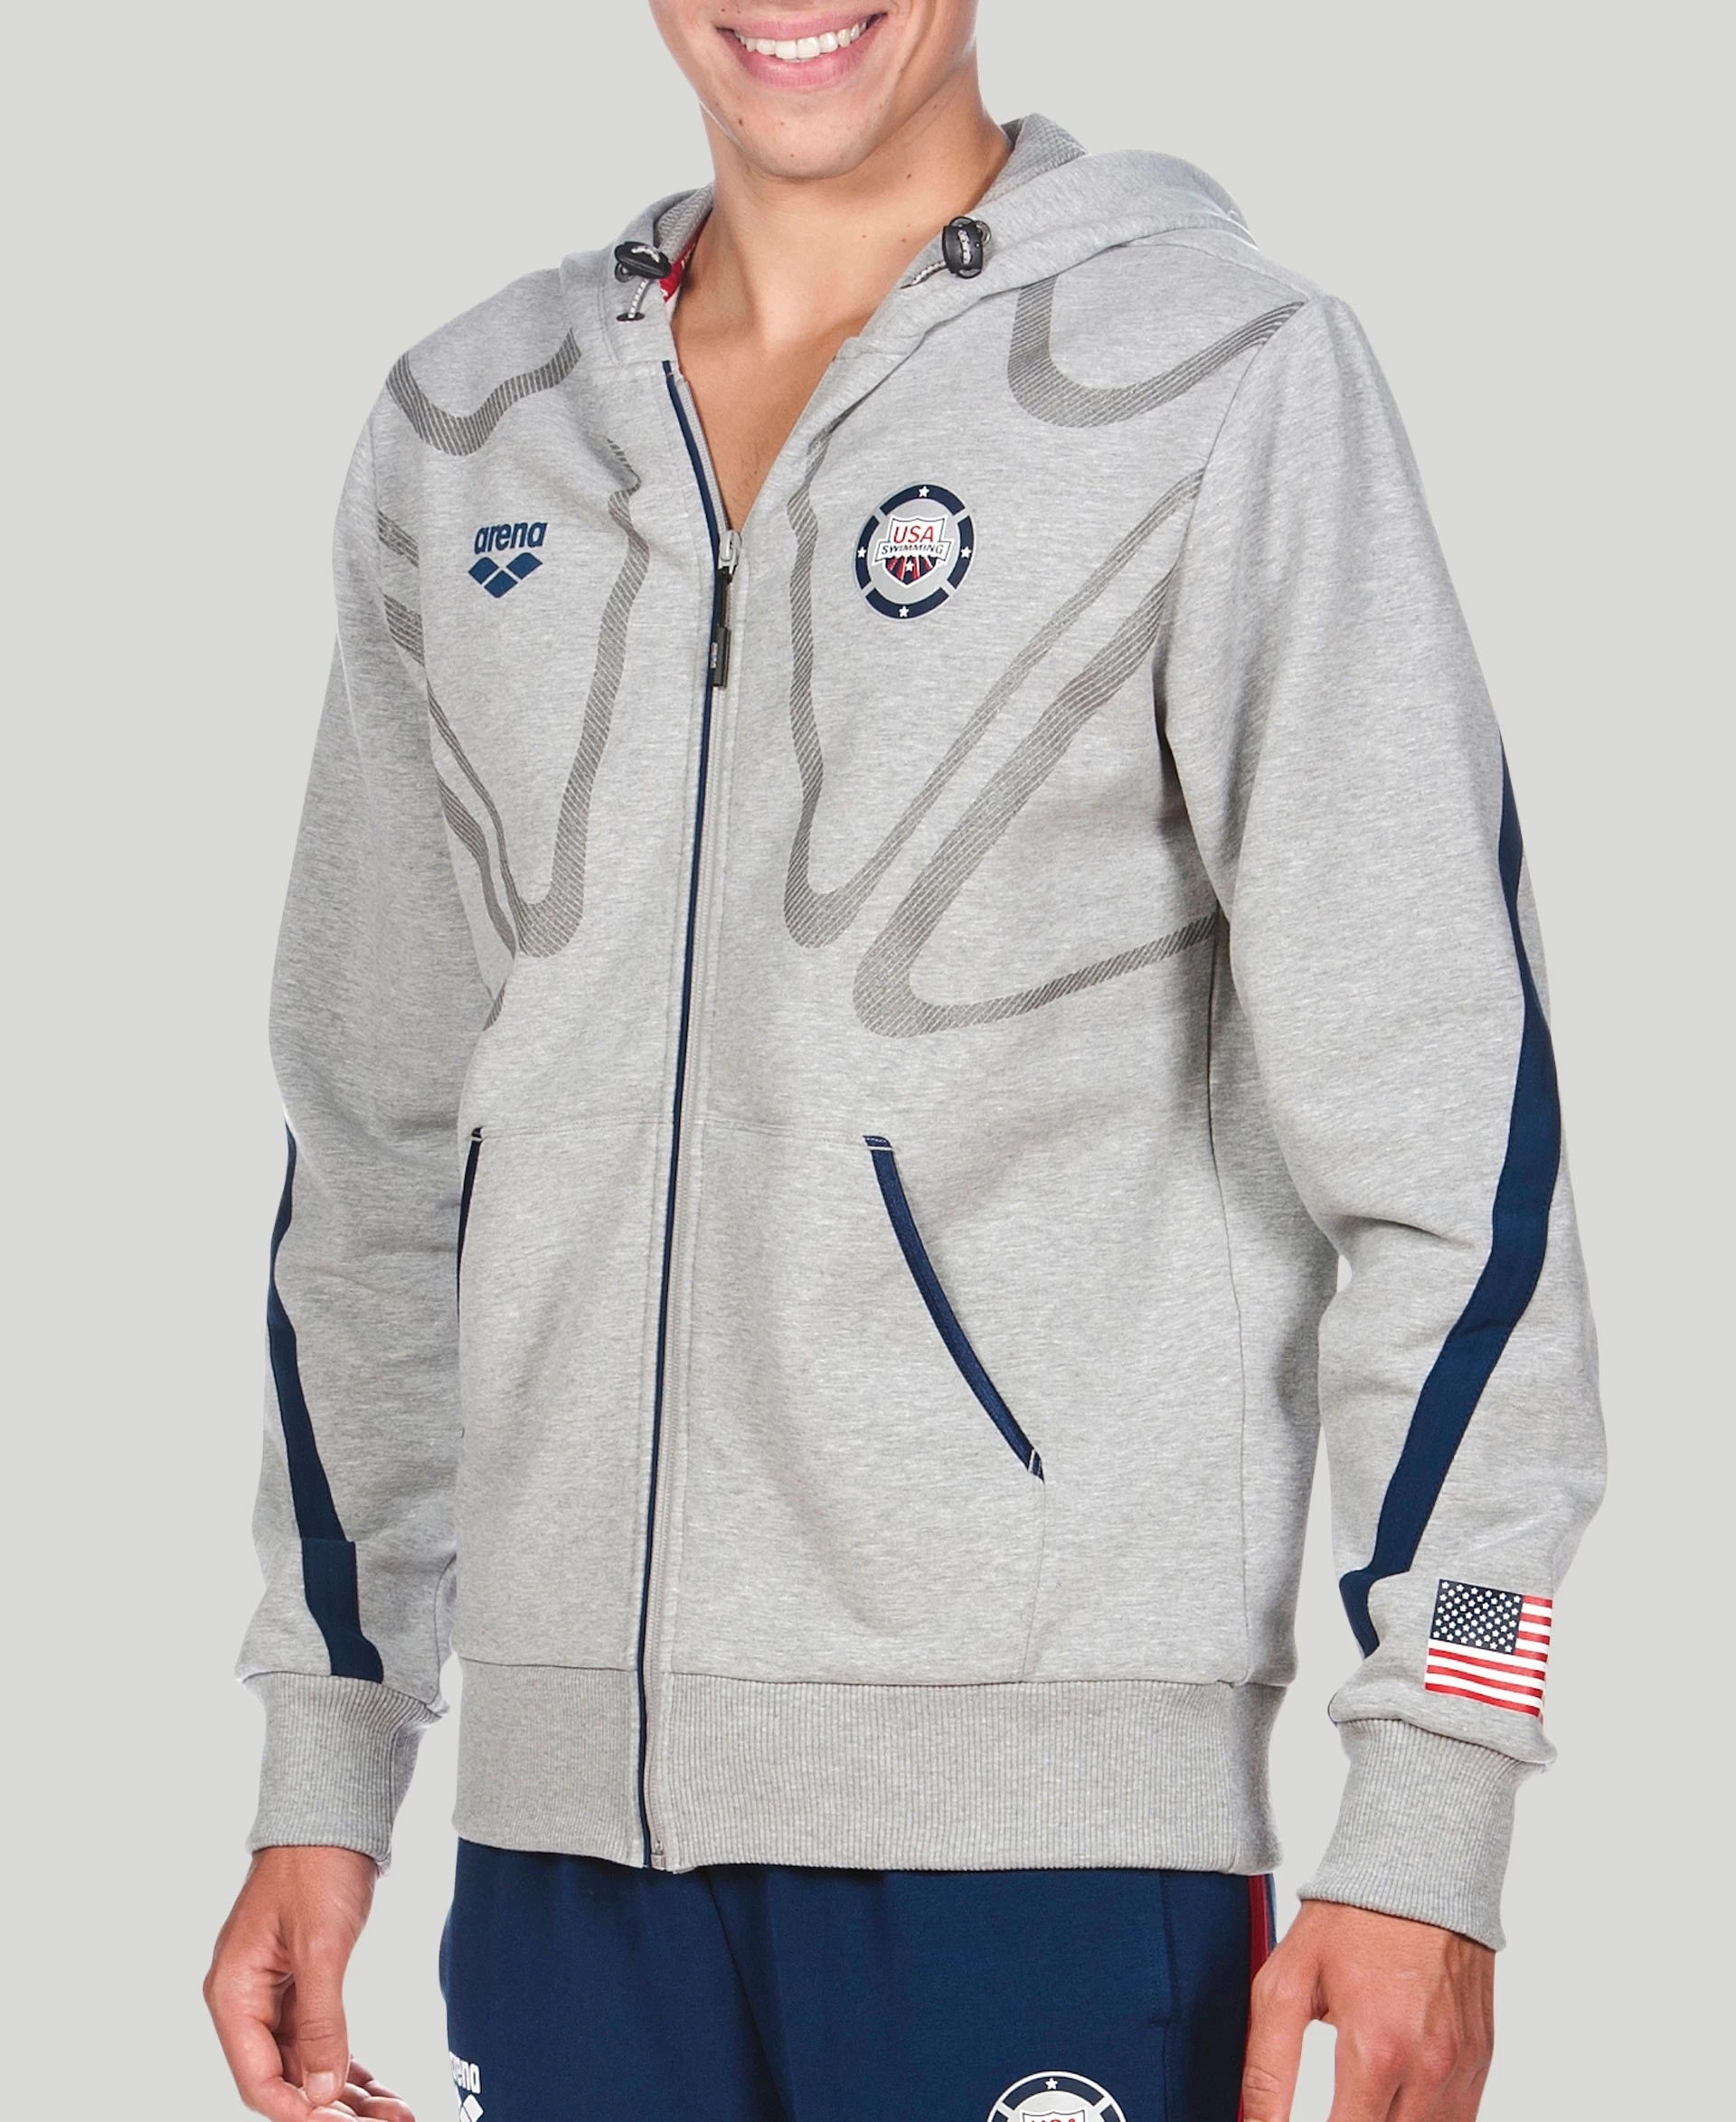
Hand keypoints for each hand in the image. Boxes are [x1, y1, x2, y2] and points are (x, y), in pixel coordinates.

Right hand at [205, 1846, 415, 2120]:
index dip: (299, 2111)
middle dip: (332, 2106)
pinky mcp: (301, 1982)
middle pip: (285, 2077)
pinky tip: (374, 2088)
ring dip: (346, 2090)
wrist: (333, 1814)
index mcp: (233, 1993)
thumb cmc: (316, 1866)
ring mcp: (274, 1993)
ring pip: (307, 2062)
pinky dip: (346, 2062)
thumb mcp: (321, 1945)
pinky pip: (319, 2038)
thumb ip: (321, 2021)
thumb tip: (322, 2091)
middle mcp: (247, 2000)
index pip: (259, 2079)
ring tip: (394, 2112)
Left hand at [1242, 1900, 1493, 2121]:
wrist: (1419, 1868)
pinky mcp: (1481, 2059)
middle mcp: (1429, 2068)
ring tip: (1357, 2106)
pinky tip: (1393, 2102)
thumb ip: (1267, 2064)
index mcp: (1376, 2050)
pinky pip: (1460, 2120)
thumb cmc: (1349, 1919)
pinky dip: (1426, 2121)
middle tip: (1332, 2111)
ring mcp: (1462, 2067)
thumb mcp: (1286, 1981)